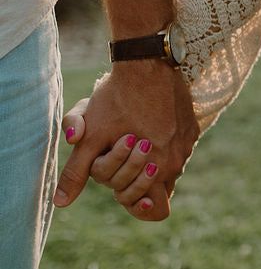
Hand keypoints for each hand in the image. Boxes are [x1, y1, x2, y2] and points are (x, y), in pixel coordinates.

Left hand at [55, 62, 197, 221]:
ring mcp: (188, 144)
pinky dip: (164, 139)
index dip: (132, 198)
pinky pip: (178, 144)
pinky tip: (148, 121)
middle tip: (121, 146)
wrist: (145, 63)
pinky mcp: (193, 126)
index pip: (150, 205)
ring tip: (132, 133)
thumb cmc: (116, 101)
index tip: (120, 180)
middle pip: (155, 183)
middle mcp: (177, 162)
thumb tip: (59, 202)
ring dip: (150, 156)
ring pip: (167, 163)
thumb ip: (77, 172)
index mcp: (156, 171)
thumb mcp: (91, 138)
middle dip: (134, 172)